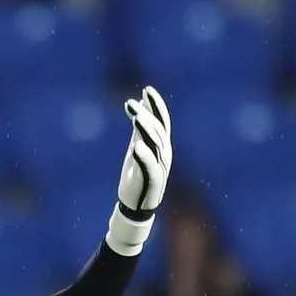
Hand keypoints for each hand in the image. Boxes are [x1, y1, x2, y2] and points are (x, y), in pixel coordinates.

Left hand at [119, 86, 171, 215]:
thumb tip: (138, 109)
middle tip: (130, 103)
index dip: (156, 105)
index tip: (146, 89)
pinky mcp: (153, 181)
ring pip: (155, 145)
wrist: (135, 205)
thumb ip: (139, 131)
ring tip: (135, 116)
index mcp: (161, 145)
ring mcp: (160, 167)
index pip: (162, 120)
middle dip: (146, 114)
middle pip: (157, 130)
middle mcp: (164, 154)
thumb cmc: (136, 176)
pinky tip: (136, 146)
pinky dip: (144, 156)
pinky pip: (150, 167)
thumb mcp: (137, 148)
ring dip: (145, 129)